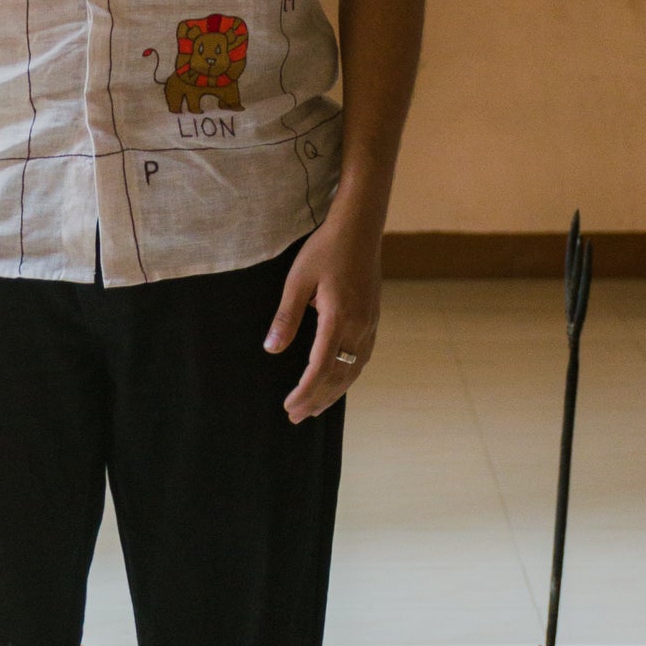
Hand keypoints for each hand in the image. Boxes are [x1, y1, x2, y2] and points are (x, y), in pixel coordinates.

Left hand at [263, 207, 380, 423]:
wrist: (360, 229)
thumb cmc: (325, 250)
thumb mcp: (297, 280)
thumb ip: (286, 316)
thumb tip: (272, 349)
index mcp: (339, 317)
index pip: (321, 368)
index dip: (305, 392)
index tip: (289, 407)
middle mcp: (359, 326)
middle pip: (339, 375)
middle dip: (317, 399)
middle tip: (296, 417)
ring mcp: (370, 324)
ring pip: (354, 369)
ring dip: (334, 392)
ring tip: (315, 408)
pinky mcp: (373, 319)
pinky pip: (362, 357)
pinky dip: (348, 376)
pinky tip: (338, 381)